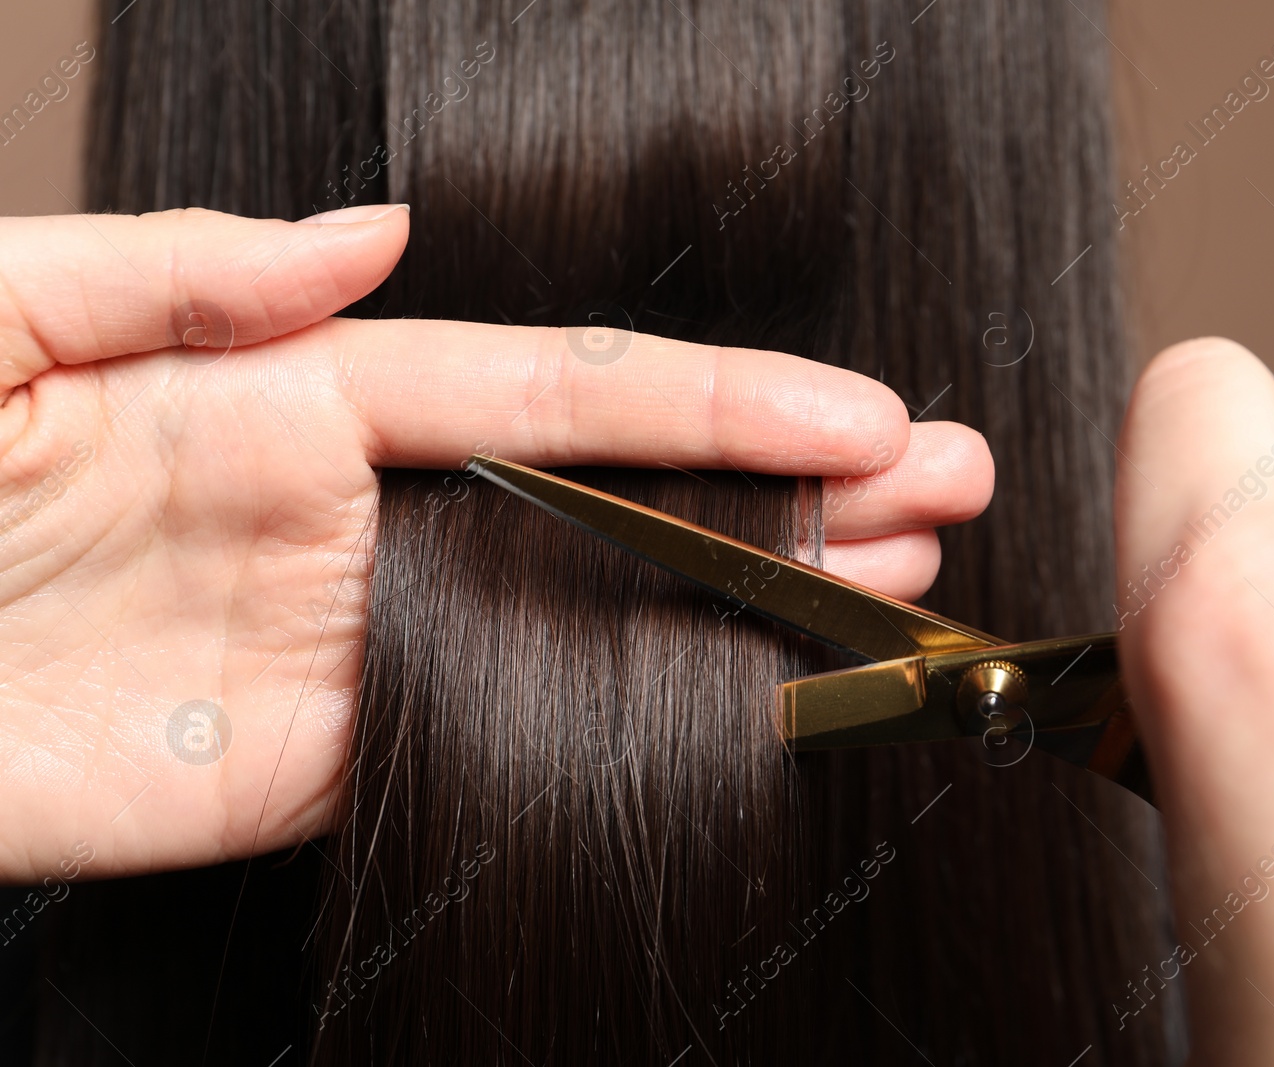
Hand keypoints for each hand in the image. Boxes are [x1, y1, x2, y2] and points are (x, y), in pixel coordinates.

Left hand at [0, 205, 991, 881]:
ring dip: (752, 601)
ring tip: (894, 584)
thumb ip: (186, 274)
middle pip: (619, 498)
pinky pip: (508, 742)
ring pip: (598, 618)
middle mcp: (357, 516)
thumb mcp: (1, 316)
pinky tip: (747, 704)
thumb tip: (365, 238)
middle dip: (791, 486)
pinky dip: (637, 728)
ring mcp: (356, 644)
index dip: (713, 397)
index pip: (555, 387)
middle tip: (937, 482)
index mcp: (298, 396)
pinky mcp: (315, 768)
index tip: (849, 408)